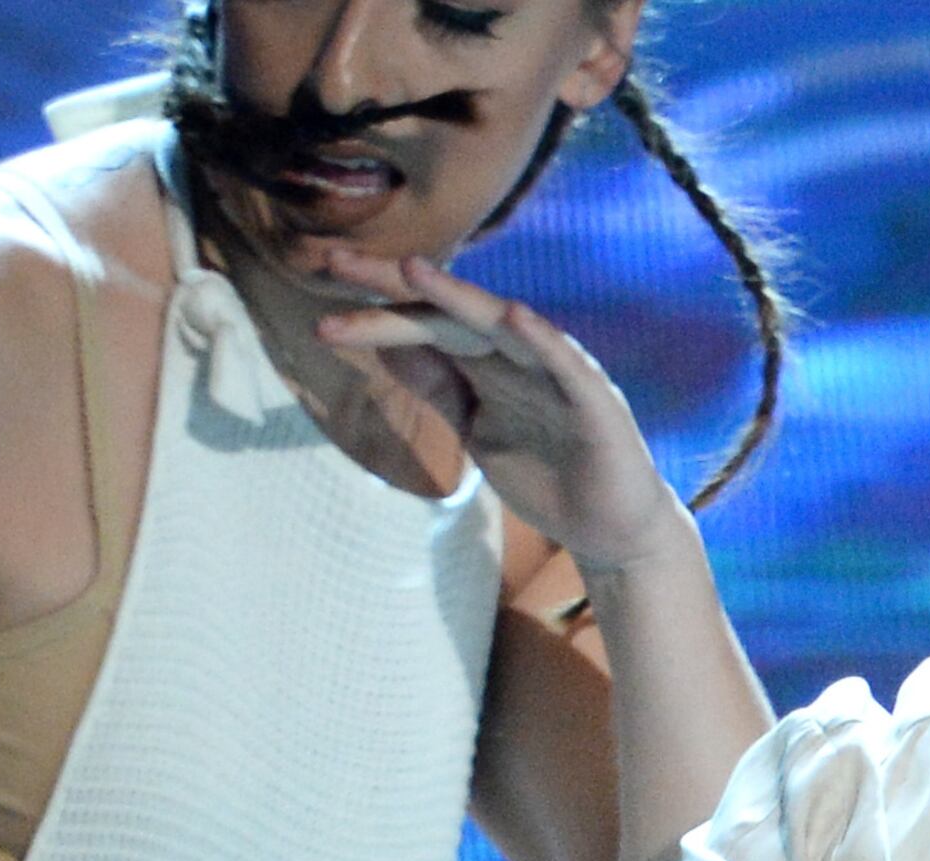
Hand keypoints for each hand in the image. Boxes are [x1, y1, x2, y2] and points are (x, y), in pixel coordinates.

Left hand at [304, 246, 690, 575]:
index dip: (372, 311)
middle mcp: (518, 356)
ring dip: (458, 296)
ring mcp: (556, 375)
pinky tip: (512, 316)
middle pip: (448, 311)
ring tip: (410, 270)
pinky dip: (542, 340)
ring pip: (501, 325)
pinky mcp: (595, 403)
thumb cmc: (548, 478)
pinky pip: (565, 365)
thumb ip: (437, 386)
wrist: (612, 532)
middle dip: (393, 285)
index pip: (421, 324)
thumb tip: (382, 344)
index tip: (317, 296)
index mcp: (487, 363)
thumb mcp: (475, 427)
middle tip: (332, 260)